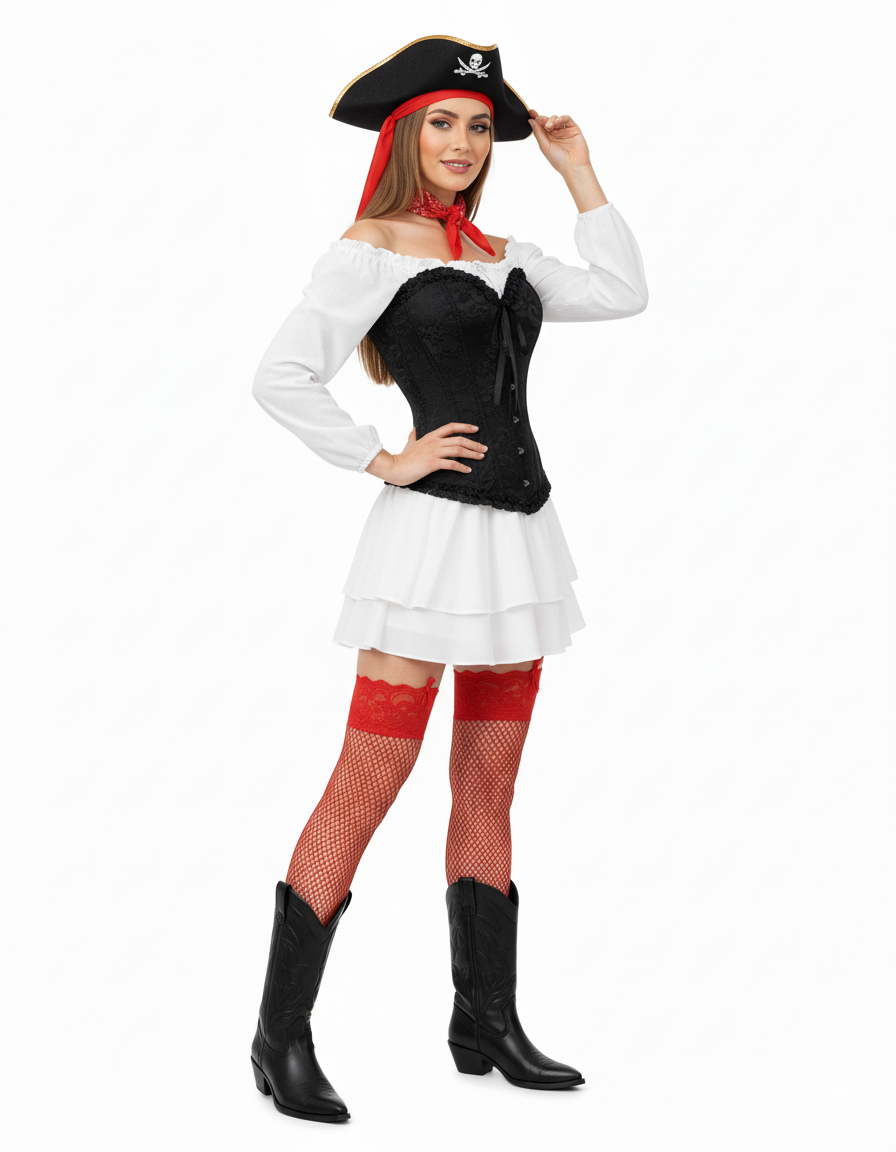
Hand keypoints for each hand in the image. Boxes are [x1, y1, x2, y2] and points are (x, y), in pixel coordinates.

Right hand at [366, 423, 487, 485]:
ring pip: (458, 450)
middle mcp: (434, 442)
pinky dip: (461, 467)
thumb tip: (413, 429)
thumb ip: (413, 436)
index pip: (451, 427)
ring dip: (472, 453)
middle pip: (459, 439)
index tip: (476, 429)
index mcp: (431, 436)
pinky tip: (468, 470)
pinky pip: (451, 464)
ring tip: (480, 457)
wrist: (395, 467)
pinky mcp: (432, 463)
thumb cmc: (403, 458)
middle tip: (484, 448)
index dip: (465, 427)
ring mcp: (434, 452)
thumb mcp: (409, 443)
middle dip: (474, 444)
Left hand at [527, 109, 590, 173]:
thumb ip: (538, 133)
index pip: (540, 126)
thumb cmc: (558, 160)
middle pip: (547, 121)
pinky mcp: (573, 128)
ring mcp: (564, 130)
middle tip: (542, 121)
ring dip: (551, 120)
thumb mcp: (544, 146)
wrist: (573, 166)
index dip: (535, 118)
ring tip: (549, 127)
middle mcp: (555, 134)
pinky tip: (557, 122)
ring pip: (556, 118)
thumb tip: (531, 121)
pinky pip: (566, 118)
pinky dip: (561, 118)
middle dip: (543, 119)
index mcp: (547, 139)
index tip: (531, 112)